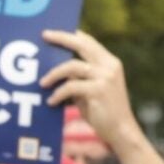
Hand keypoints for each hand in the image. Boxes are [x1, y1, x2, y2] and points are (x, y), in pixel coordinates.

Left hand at [38, 29, 146, 152]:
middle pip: (82, 45)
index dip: (71, 35)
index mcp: (110, 62)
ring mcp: (105, 77)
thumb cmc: (103, 112)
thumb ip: (80, 77)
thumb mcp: (91, 89)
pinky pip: (71, 86)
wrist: (121, 131)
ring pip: (72, 67)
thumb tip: (57, 70)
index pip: (89, 42)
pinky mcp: (99, 91)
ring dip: (54, 74)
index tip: (53, 32)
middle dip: (61, 38)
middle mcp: (109, 66)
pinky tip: (51, 102)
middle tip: (44, 36)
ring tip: (42, 83)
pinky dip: (58, 94)